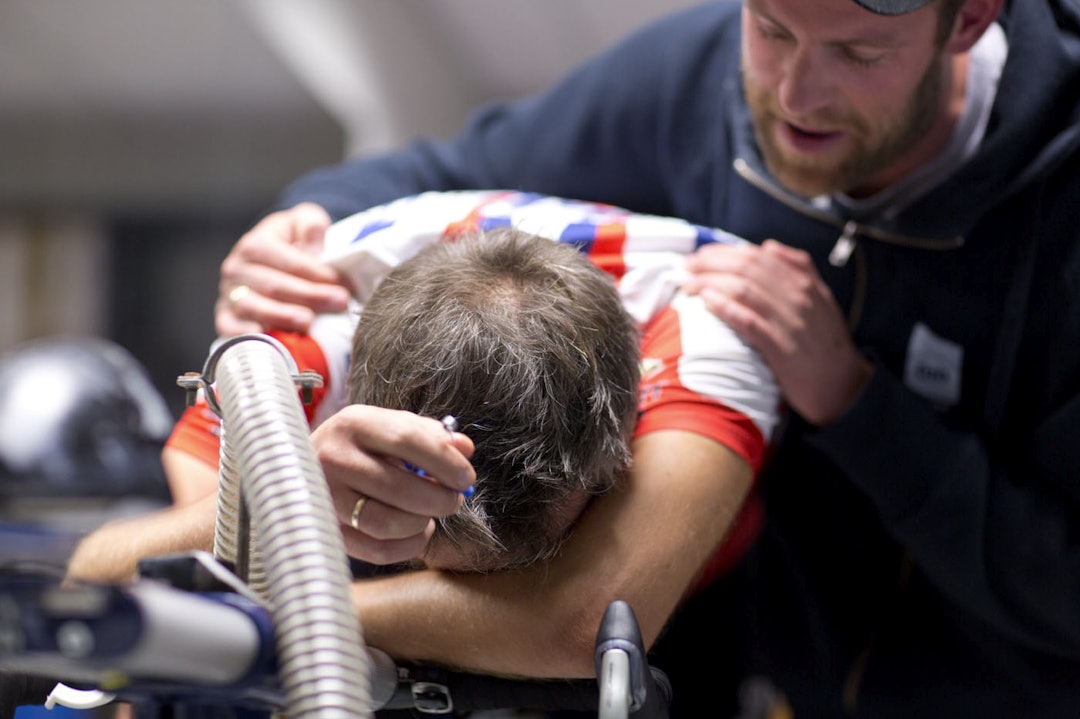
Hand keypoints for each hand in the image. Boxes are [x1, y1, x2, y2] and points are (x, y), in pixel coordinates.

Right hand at [216, 203, 351, 335]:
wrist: (273, 257)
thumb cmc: (292, 240)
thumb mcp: (303, 221)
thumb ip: (310, 225)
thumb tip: (314, 250)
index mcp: (253, 244)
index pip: (285, 260)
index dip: (313, 271)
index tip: (338, 281)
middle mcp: (236, 269)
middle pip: (273, 285)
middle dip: (308, 295)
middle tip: (339, 301)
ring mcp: (229, 295)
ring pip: (252, 307)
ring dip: (282, 316)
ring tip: (309, 321)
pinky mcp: (225, 317)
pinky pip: (230, 328)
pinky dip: (246, 334)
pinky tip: (269, 336)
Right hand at [311, 406, 475, 564]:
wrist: (300, 466)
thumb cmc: (360, 445)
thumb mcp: (390, 427)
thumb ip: (430, 435)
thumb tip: (465, 449)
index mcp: (354, 423)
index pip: (407, 439)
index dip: (445, 462)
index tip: (467, 478)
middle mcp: (333, 458)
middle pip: (399, 487)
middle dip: (439, 499)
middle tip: (453, 500)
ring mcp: (325, 497)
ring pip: (386, 523)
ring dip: (422, 523)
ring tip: (430, 514)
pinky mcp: (327, 531)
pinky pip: (376, 551)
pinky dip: (408, 546)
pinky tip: (416, 532)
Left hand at [683, 239, 872, 425]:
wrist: (844, 385)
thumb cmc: (824, 341)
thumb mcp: (819, 297)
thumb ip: (798, 268)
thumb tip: (768, 246)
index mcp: (804, 282)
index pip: (757, 256)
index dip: (724, 252)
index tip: (700, 254)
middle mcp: (797, 296)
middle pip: (746, 269)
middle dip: (711, 263)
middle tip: (685, 265)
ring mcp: (790, 322)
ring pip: (744, 290)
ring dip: (710, 282)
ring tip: (687, 282)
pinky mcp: (782, 349)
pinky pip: (750, 322)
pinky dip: (726, 308)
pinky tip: (706, 301)